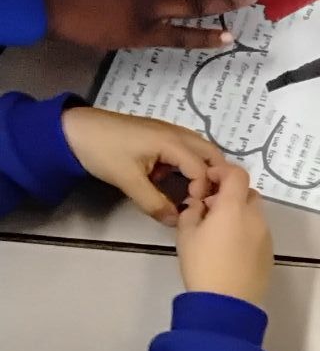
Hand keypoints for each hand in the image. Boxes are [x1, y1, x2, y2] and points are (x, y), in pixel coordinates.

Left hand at [60, 105, 221, 223]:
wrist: (74, 130)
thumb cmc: (102, 152)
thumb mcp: (127, 181)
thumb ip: (153, 203)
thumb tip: (174, 221)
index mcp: (172, 142)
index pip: (201, 170)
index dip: (202, 192)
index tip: (192, 209)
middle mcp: (177, 133)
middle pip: (211, 153)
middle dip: (215, 176)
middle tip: (208, 199)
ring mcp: (168, 131)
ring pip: (200, 148)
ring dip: (204, 168)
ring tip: (197, 192)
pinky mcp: (159, 133)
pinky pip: (186, 147)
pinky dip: (191, 162)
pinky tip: (179, 178)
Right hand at [175, 164, 273, 305]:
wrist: (226, 303)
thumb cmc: (202, 265)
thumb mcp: (186, 235)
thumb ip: (192, 211)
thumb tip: (200, 204)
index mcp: (234, 207)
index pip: (237, 174)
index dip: (222, 171)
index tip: (207, 181)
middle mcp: (255, 217)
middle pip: (248, 193)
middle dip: (230, 194)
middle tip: (210, 208)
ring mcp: (266, 235)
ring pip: (254, 213)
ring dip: (239, 213)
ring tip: (218, 231)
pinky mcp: (269, 252)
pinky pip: (258, 232)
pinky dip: (246, 230)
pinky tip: (230, 248)